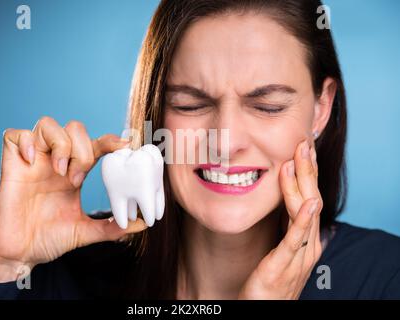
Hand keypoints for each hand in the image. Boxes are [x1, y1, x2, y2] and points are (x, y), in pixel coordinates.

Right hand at [0, 117, 146, 282]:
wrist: (19, 254)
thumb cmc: (49, 239)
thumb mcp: (85, 232)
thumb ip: (111, 227)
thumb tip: (141, 224)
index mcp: (74, 173)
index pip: (94, 145)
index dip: (109, 141)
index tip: (124, 145)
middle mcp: (55, 162)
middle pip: (74, 129)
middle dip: (82, 149)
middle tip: (77, 179)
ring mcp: (34, 162)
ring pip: (48, 125)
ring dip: (60, 145)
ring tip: (59, 172)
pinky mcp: (12, 166)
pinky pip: (15, 136)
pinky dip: (26, 142)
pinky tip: (31, 161)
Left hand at [238, 139, 322, 298]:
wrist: (264, 309)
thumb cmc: (272, 278)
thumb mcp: (283, 247)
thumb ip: (291, 227)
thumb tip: (298, 207)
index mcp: (306, 236)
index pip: (310, 196)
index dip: (307, 172)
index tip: (303, 147)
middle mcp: (308, 242)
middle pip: (311, 198)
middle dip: (307, 170)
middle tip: (303, 143)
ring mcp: (299, 254)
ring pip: (305, 212)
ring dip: (303, 184)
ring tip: (299, 159)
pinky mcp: (284, 265)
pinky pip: (296, 239)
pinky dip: (303, 219)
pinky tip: (309, 203)